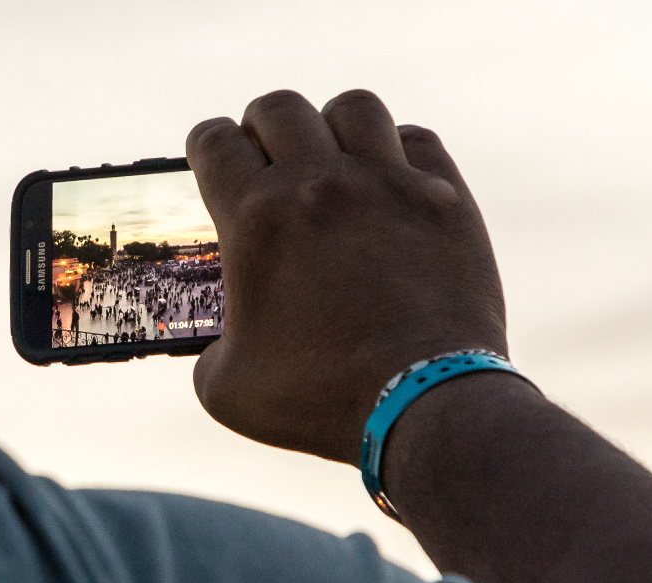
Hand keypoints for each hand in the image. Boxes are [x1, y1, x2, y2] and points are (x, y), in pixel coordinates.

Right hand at [186, 89, 506, 463]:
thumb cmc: (320, 401)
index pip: (215, 141)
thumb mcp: (227, 389)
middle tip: (267, 159)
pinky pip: (417, 140)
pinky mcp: (444, 199)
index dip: (207, 147)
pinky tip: (391, 181)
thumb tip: (222, 342)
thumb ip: (209, 350)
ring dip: (331, 129)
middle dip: (262, 130)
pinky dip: (397, 151)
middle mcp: (320, 185)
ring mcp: (389, 184)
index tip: (214, 160)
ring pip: (352, 109)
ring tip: (333, 160)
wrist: (422, 403)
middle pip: (279, 109)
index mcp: (256, 220)